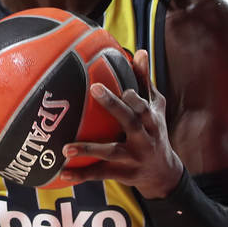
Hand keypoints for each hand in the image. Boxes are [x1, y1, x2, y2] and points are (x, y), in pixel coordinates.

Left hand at [59, 49, 182, 198]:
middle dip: (114, 105)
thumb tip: (139, 52)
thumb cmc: (155, 131)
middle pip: (131, 121)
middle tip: (94, 89)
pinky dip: (82, 174)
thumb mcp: (155, 108)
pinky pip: (101, 174)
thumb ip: (145, 82)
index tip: (120, 81)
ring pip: (111, 152)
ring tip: (66, 148)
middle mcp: (145, 138)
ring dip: (89, 149)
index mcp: (151, 120)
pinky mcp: (124, 174)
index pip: (143, 104)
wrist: (164, 173)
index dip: (132, 94)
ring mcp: (134, 158)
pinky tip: (63, 172)